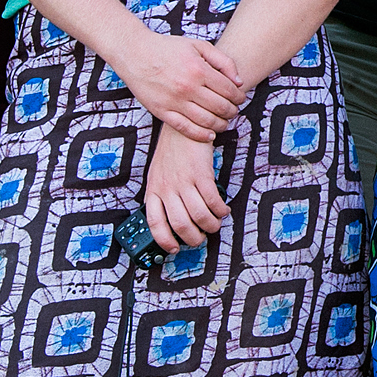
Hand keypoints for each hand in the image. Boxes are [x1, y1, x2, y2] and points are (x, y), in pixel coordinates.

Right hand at [114, 31, 245, 141]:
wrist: (134, 53)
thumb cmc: (168, 48)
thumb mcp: (198, 45)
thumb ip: (223, 61)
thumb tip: (239, 82)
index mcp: (198, 69)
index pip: (229, 90)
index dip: (239, 97)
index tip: (240, 99)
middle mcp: (188, 87)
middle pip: (220, 107)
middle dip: (232, 111)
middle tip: (234, 111)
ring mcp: (174, 101)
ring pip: (206, 121)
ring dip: (221, 124)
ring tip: (224, 122)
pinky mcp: (162, 111)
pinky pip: (185, 128)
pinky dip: (201, 135)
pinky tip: (210, 135)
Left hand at [144, 128, 229, 252]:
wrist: (183, 127)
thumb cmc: (172, 151)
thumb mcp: (159, 174)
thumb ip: (163, 194)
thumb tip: (174, 218)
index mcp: (154, 189)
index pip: (155, 223)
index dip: (165, 240)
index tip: (174, 249)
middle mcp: (167, 187)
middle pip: (180, 224)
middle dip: (194, 238)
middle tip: (202, 238)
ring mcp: (183, 181)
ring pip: (199, 216)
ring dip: (210, 225)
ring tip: (215, 224)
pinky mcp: (201, 174)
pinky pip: (212, 200)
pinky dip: (220, 210)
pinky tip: (223, 209)